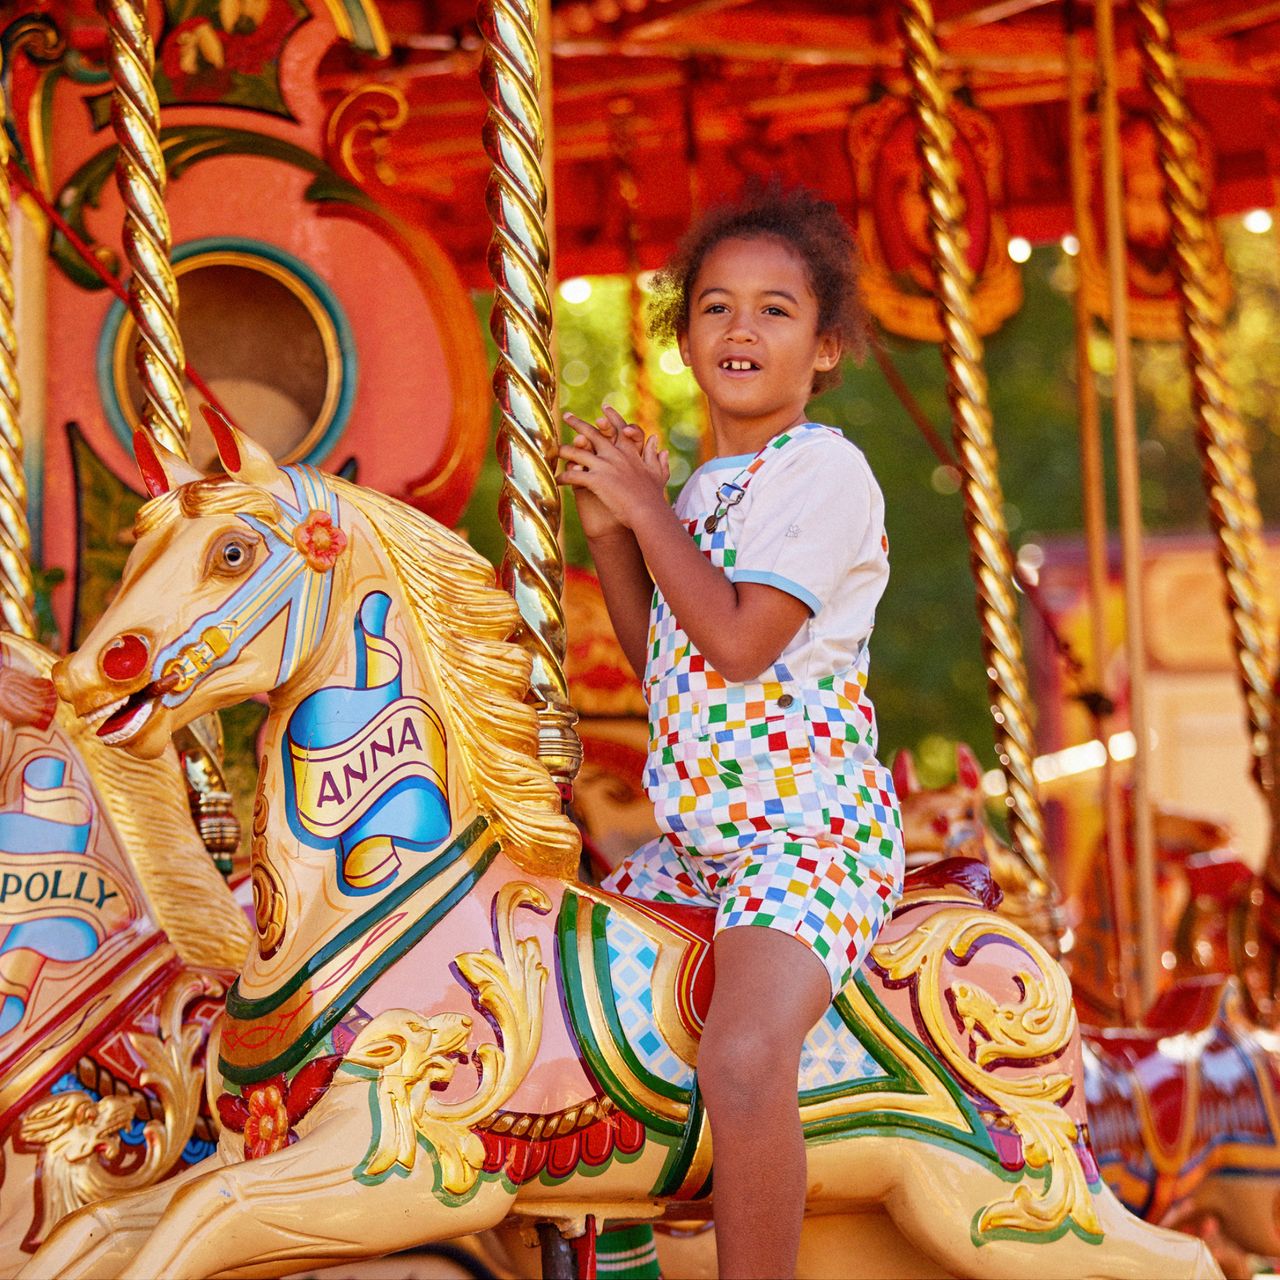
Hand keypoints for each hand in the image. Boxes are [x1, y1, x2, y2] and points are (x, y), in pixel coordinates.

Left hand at [559, 408, 669, 534]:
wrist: (648, 513)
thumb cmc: (654, 497)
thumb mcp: (658, 474)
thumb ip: (656, 456)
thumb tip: (657, 441)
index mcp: (630, 452)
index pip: (620, 429)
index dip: (612, 417)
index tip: (604, 408)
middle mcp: (615, 455)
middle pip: (593, 433)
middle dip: (578, 423)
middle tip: (567, 416)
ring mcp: (605, 466)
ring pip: (578, 453)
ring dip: (564, 451)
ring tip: (554, 450)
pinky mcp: (596, 480)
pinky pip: (574, 475)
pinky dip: (563, 477)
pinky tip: (556, 480)